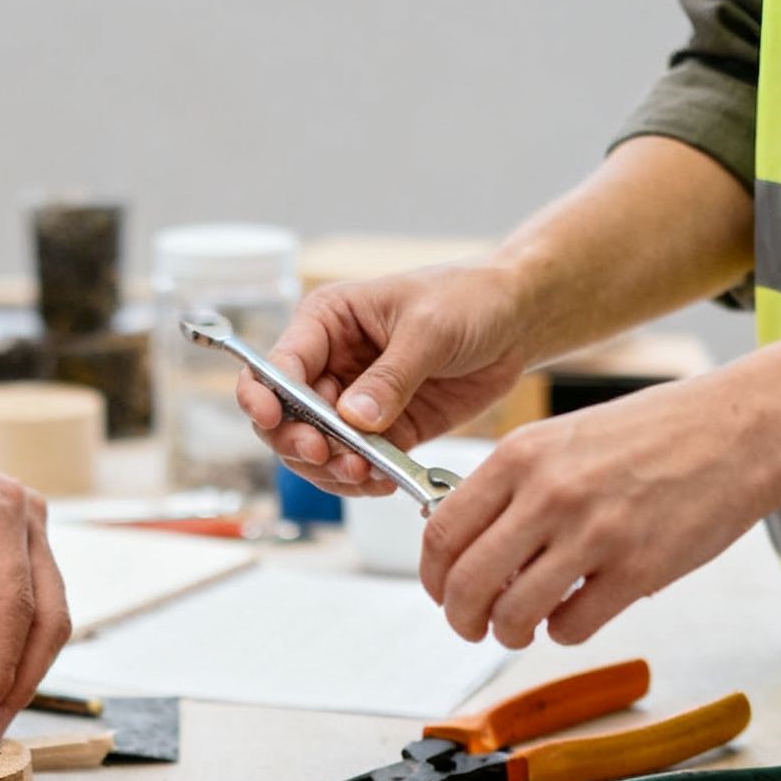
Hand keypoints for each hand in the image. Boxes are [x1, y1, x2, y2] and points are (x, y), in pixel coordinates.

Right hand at [235, 263, 531, 493]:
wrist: (515, 321)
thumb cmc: (468, 299)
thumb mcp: (429, 328)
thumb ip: (391, 376)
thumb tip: (354, 419)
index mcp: (326, 323)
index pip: (277, 365)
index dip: (265, 397)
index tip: (273, 420)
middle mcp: (330, 365)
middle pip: (286, 418)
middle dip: (301, 443)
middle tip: (332, 457)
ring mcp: (353, 404)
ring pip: (317, 451)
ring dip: (332, 471)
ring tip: (364, 474)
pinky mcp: (383, 433)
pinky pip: (357, 466)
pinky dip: (362, 481)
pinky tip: (382, 480)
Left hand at [421, 375, 777, 649]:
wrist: (740, 429)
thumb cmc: (655, 433)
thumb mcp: (564, 438)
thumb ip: (513, 486)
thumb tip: (470, 546)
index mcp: (521, 456)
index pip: (442, 533)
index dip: (434, 577)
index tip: (444, 592)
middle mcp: (549, 493)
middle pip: (466, 583)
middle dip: (461, 618)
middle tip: (474, 626)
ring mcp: (593, 533)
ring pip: (512, 615)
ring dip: (508, 633)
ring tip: (522, 627)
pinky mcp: (636, 570)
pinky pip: (570, 628)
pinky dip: (562, 632)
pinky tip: (575, 613)